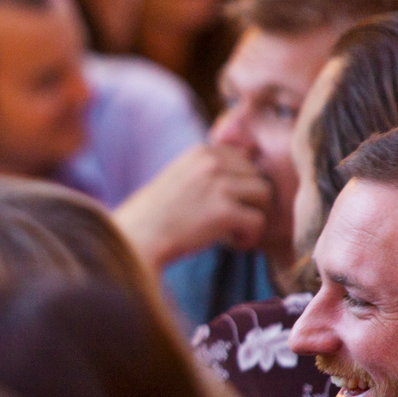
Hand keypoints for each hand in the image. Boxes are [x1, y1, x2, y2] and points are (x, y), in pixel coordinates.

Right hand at [113, 145, 271, 271]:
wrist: (133, 240)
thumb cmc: (152, 217)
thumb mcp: (178, 178)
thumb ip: (207, 171)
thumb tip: (247, 166)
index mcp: (201, 152)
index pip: (244, 159)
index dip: (240, 184)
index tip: (226, 204)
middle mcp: (212, 162)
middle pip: (258, 175)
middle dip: (249, 200)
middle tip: (231, 221)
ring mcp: (219, 186)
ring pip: (264, 195)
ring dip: (254, 216)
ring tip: (234, 232)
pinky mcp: (223, 212)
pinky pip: (258, 221)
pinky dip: (250, 237)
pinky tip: (234, 244)